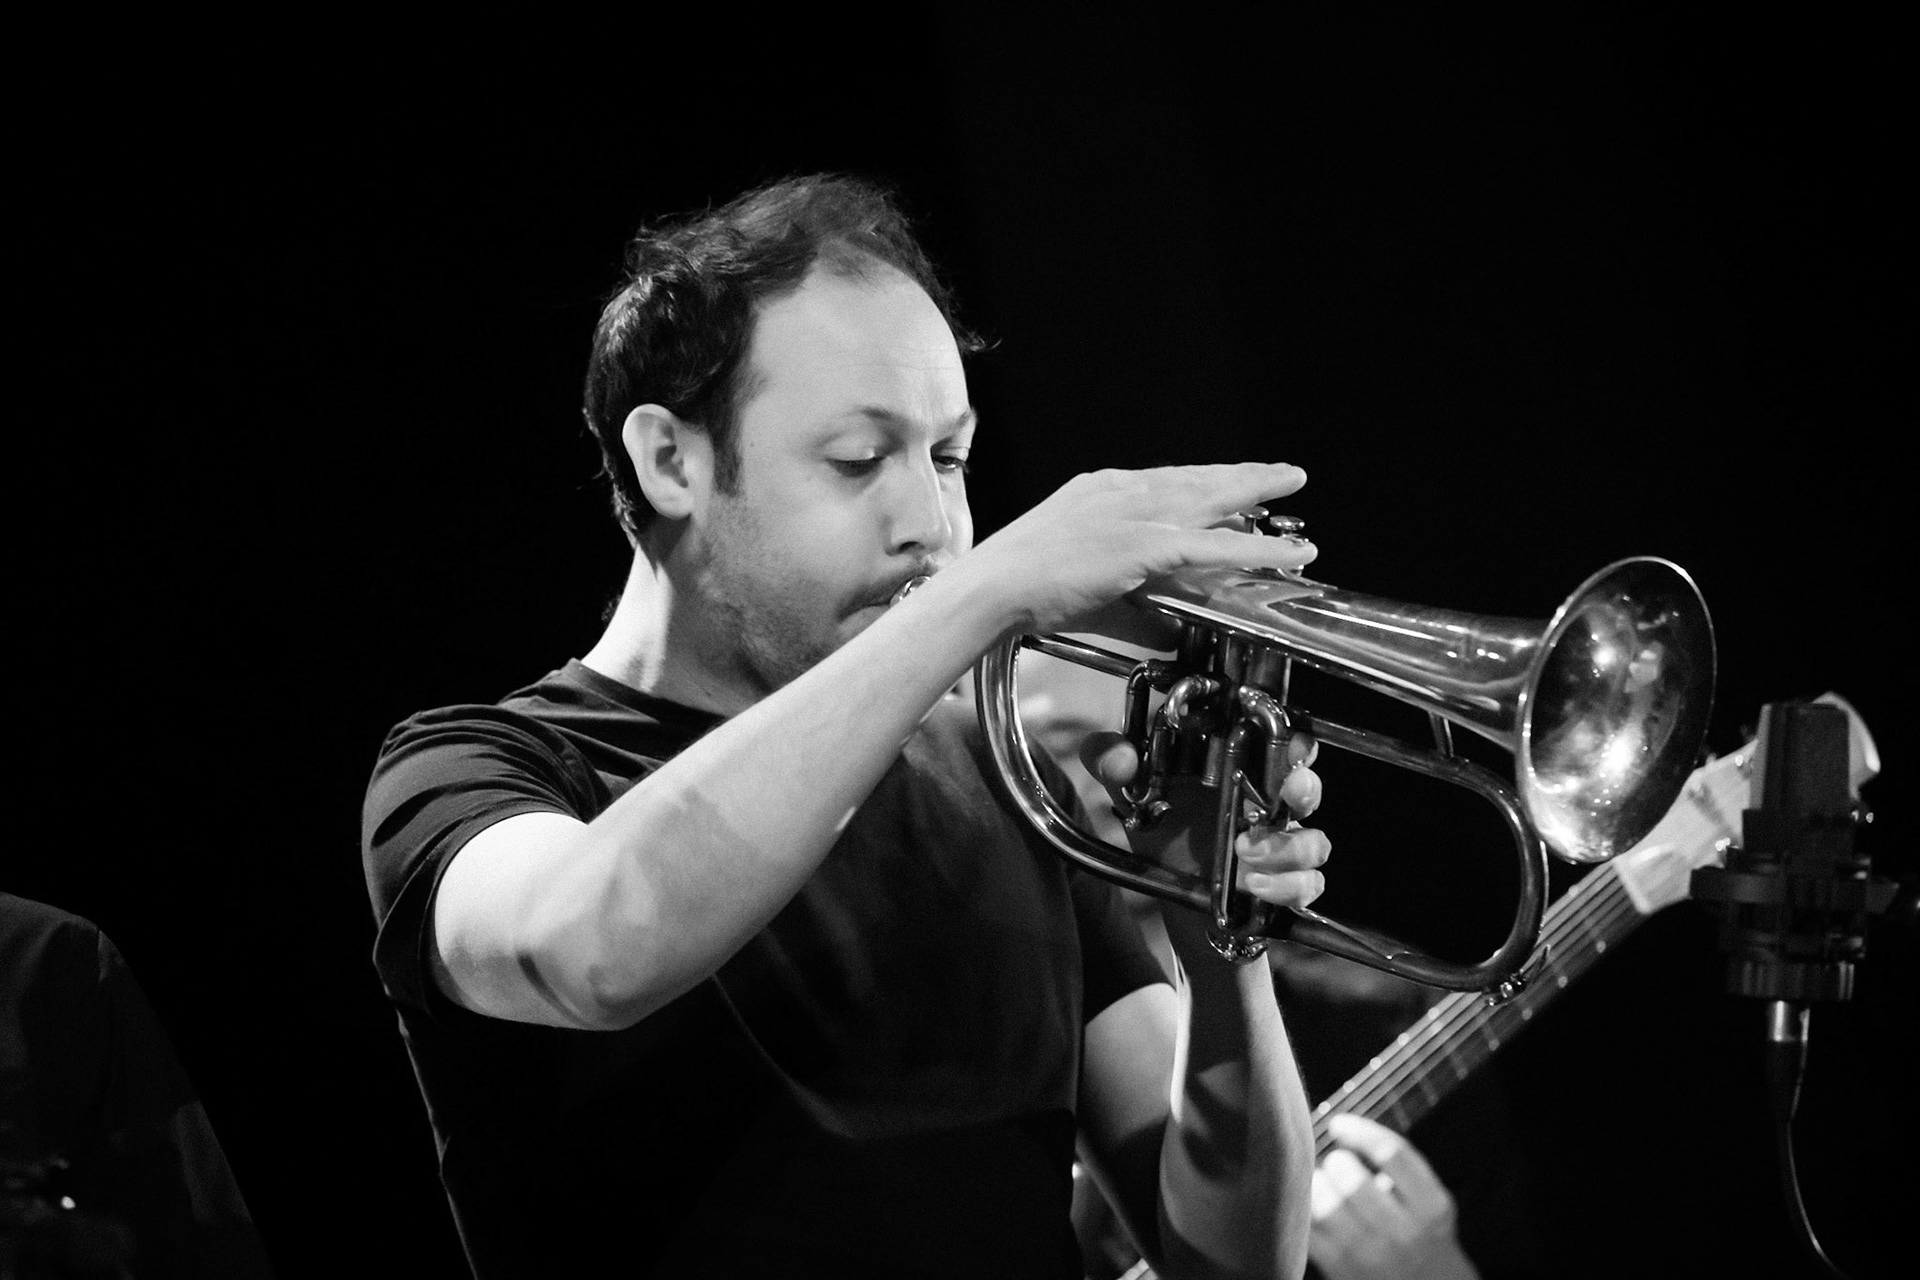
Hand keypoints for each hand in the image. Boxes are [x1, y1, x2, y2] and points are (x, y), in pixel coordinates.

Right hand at [954, 462, 1316, 636]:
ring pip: (1212, 499)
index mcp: (1101, 493)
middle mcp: (1122, 492)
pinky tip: (1290, 551)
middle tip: (1283, 472)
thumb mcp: (1085, 588)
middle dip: (1243, 475)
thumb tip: (1171, 630)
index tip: (1231, 483)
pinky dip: (1257, 548)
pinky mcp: (1143, 545)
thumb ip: (1134, 607)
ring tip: (1293, 486)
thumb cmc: (1020, 590)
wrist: (990, 587)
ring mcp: (1134, 515)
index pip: (1167, 481)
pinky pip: (1215, 546)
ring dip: (1257, 492)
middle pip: (1197, 479)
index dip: (1205, 483)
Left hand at [1082, 725, 1329, 911]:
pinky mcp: (1283, 884)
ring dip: (1288, 847)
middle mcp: (1267, 803)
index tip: (1289, 743)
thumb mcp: (1129, 790)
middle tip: (1288, 792)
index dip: (1295, 740)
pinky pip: (1308, 884)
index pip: (1283, 742)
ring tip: (1245, 852)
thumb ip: (1111, 761)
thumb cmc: (1161, 825)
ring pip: (1314, 841)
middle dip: (1305, 787)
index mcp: (1239, 768)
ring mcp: (1280, 845)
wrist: (1169, 890)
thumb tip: (1120, 758)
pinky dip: (1287, 886)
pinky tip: (1253, 885)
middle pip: (1308, 786)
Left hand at [1308, 1113, 1479, 1279]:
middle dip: (1336, 1162)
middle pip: (1353, 1180)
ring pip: (1326, 1206)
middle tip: (1337, 1164)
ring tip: (1323, 1183)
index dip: (1359, 1131)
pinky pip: (1309, 1230)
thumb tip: (1341, 1127)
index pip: (1391, 1153)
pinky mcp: (1342, 1270)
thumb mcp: (1428, 1198)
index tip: (1339, 1123)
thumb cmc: (1419, 1230)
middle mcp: (1405, 1233)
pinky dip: (1303, 1209)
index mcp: (1432, 1206)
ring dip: (1317, 1185)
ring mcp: (1372, 1255)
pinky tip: (1312, 1203)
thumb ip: (1398, 1165)